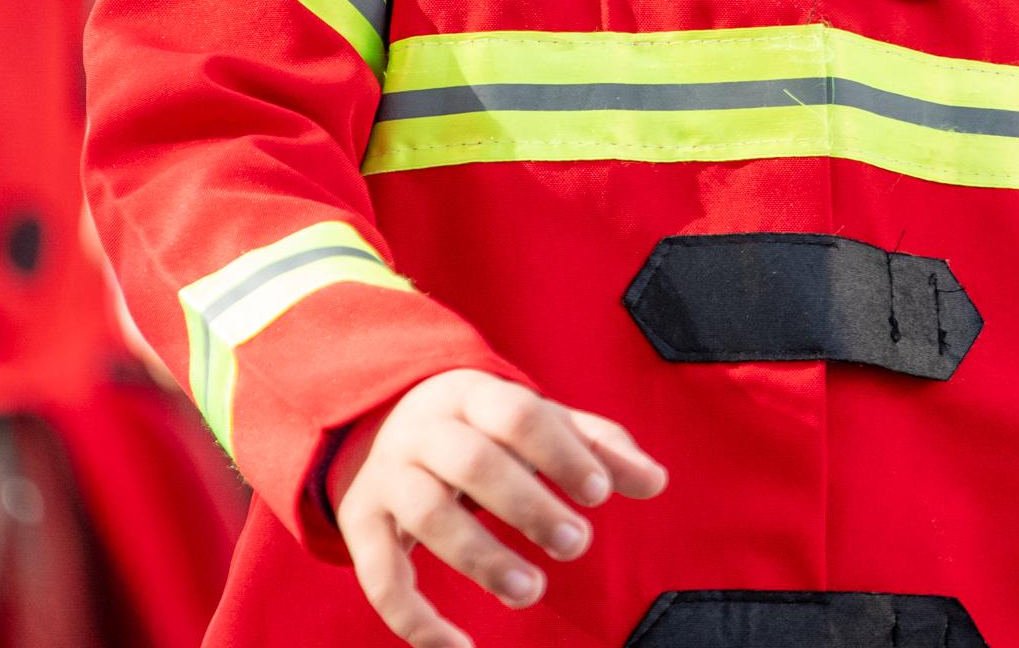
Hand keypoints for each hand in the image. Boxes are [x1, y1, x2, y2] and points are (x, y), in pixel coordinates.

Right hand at [332, 369, 665, 647]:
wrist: (375, 421)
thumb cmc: (483, 427)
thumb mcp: (536, 422)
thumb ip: (598, 447)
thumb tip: (657, 482)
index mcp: (472, 396)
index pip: (518, 414)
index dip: (560, 452)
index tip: (599, 493)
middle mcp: (424, 432)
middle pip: (472, 462)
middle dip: (528, 506)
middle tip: (577, 544)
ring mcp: (387, 478)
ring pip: (428, 515)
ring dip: (482, 558)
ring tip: (532, 591)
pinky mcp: (361, 526)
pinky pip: (379, 575)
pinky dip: (415, 618)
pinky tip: (459, 647)